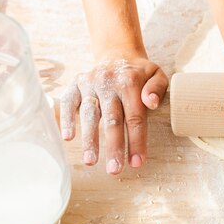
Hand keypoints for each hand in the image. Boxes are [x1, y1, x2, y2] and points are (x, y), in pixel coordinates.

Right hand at [60, 53, 167, 173]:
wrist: (118, 53)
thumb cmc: (140, 72)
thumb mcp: (158, 74)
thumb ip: (158, 88)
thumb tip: (151, 103)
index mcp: (130, 82)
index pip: (135, 117)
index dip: (137, 141)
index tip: (138, 163)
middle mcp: (109, 82)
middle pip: (112, 119)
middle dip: (114, 146)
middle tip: (115, 170)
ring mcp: (90, 83)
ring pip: (89, 113)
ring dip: (89, 139)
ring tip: (90, 161)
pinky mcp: (75, 84)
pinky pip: (68, 102)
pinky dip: (66, 119)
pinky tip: (68, 138)